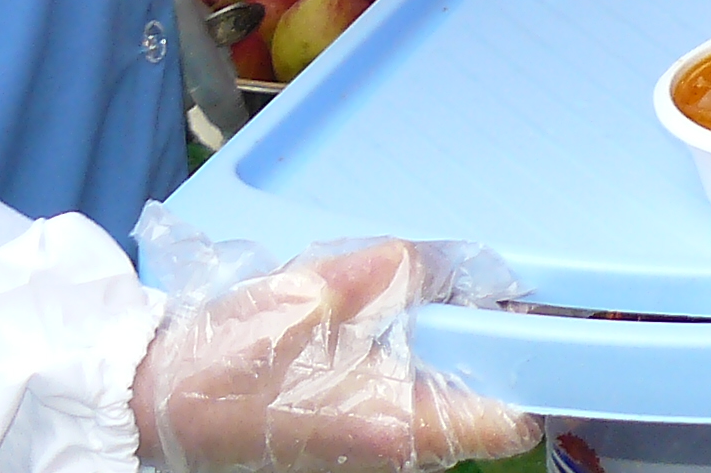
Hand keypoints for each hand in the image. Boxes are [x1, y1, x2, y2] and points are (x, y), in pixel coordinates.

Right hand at [132, 238, 535, 472]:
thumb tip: (454, 263)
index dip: (542, 375)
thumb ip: (398, 270)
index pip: (506, 423)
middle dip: (494, 344)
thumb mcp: (318, 292)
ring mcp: (370, 445)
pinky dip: (415, 355)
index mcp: (397, 426)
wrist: (150, 399)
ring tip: (443, 289)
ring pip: (442, 395)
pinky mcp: (347, 433)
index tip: (560, 325)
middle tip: (495, 284)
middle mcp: (394, 448)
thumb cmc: (229, 357)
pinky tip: (391, 313)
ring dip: (450, 346)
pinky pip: (406, 394)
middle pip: (479, 404)